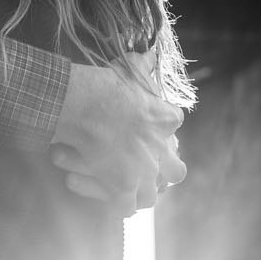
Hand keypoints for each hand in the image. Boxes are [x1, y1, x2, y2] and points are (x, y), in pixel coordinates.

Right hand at [48, 62, 185, 218]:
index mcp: (166, 120)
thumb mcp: (129, 68)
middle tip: (151, 167)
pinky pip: (125, 207)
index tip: (151, 126)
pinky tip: (112, 203)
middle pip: (176, 171)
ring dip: (142, 194)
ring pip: (152, 194)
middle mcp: (160, 150)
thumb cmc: (105, 84)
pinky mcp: (122, 187)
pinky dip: (118, 207)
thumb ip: (143, 63)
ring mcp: (142, 172)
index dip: (164, 127)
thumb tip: (152, 52)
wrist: (85, 105)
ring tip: (131, 190)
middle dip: (166, 171)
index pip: (175, 125)